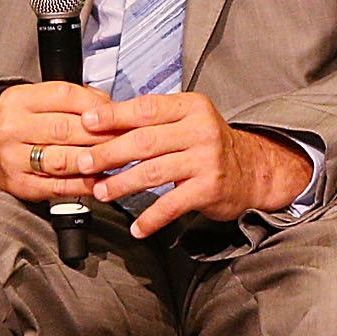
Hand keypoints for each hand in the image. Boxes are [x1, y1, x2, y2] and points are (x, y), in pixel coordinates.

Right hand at [0, 80, 111, 202]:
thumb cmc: (24, 124)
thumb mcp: (39, 101)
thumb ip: (75, 100)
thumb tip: (112, 108)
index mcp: (18, 99)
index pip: (64, 96)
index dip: (95, 104)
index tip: (117, 112)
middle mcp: (12, 128)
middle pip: (65, 129)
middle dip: (101, 134)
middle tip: (125, 137)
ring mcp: (14, 159)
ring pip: (63, 159)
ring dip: (95, 160)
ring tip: (116, 158)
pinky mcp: (22, 185)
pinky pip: (60, 186)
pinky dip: (84, 183)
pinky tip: (100, 179)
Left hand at [61, 92, 314, 239]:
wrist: (253, 171)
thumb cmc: (209, 145)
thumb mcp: (187, 121)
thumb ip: (153, 120)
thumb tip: (102, 121)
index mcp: (191, 107)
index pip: (146, 108)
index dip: (113, 115)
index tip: (86, 121)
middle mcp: (200, 130)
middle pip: (144, 141)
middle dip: (108, 153)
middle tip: (83, 162)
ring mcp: (206, 160)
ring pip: (153, 172)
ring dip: (122, 184)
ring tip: (101, 192)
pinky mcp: (209, 189)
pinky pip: (172, 205)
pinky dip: (151, 218)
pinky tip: (137, 227)